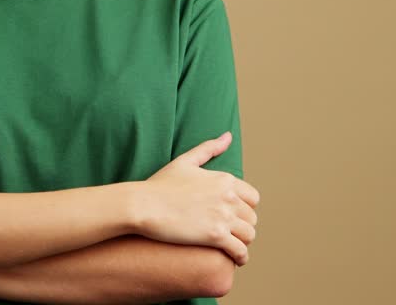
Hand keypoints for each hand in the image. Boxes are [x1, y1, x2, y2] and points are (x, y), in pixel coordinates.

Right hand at [139, 131, 260, 264]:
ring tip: (233, 247)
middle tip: (232, 234)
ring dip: (243, 242)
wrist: (143, 205)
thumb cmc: (159, 184)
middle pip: (252, 217)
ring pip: (249, 234)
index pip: (253, 198)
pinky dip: (241, 257)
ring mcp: (222, 216)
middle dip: (243, 226)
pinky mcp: (215, 236)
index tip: (234, 216)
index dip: (245, 208)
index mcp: (224, 179)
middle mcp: (228, 196)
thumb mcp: (185, 161)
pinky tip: (234, 259)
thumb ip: (209, 148)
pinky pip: (240, 250)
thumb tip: (228, 136)